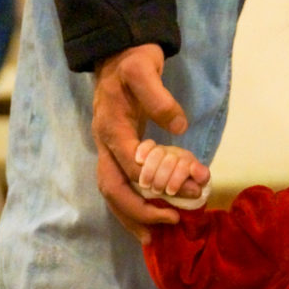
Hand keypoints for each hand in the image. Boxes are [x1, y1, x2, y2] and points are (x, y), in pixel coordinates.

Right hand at [93, 44, 200, 242]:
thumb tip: (179, 126)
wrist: (117, 52)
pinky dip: (133, 204)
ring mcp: (108, 148)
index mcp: (112, 128)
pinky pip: (120, 184)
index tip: (183, 195)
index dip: (155, 186)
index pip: (129, 167)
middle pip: (112, 188)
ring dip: (132, 215)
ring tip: (153, 236)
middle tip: (166, 226)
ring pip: (113, 191)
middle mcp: (105, 142)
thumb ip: (159, 97)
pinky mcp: (116, 150)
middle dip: (137, 212)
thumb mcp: (145, 69)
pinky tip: (150, 218)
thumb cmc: (133, 61)